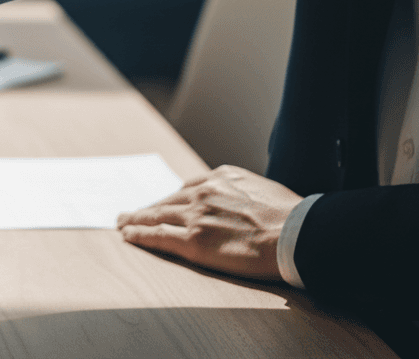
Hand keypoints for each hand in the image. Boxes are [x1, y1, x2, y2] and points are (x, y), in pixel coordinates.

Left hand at [115, 165, 303, 279]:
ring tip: (122, 222)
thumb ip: (243, 191)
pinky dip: (139, 234)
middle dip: (147, 207)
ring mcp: (195, 216)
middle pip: (167, 201)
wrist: (296, 234)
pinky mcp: (193, 241)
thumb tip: (243, 200)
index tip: (164, 204)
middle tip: (129, 212)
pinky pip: (157, 236)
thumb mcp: (263, 188)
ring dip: (135, 219)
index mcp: (221, 177)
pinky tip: (128, 235)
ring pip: (156, 216)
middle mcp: (203, 193)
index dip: (172, 199)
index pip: (188, 188)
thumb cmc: (291, 216)